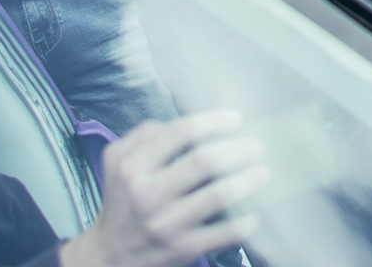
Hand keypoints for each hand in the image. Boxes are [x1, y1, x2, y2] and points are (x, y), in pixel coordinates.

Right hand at [59, 110, 269, 266]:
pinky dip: (243, 222)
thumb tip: (186, 123)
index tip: (237, 119)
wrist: (107, 257)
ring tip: (263, 173)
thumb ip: (145, 134)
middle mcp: (146, 194)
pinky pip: (222, 233)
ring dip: (248, 180)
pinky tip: (253, 214)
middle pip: (204, 161)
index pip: (180, 134)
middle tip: (257, 146)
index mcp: (132, 167)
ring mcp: (165, 223)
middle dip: (239, 150)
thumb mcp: (118, 161)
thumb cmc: (123, 200)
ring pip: (218, 195)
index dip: (214, 122)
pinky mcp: (180, 248)